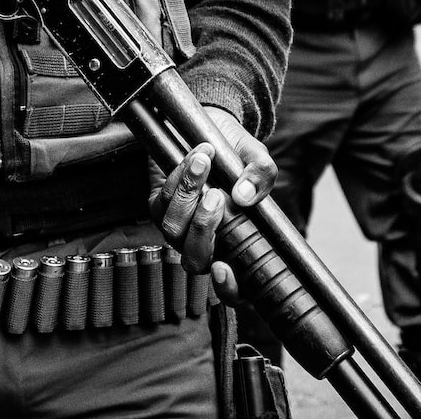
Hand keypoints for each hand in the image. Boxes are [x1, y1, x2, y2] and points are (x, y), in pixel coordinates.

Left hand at [151, 108, 276, 299]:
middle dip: (203, 228)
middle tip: (217, 195)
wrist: (214, 130)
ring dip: (188, 194)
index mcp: (235, 246)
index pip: (233, 289)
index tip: (223, 268)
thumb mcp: (258, 160)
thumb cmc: (239, 156)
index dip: (228, 288)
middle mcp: (204, 244)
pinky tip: (195, 158)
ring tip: (204, 162)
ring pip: (173, 229)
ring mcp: (179, 229)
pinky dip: (177, 178)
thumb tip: (245, 196)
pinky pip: (161, 202)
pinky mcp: (158, 207)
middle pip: (194, 259)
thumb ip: (261, 175)